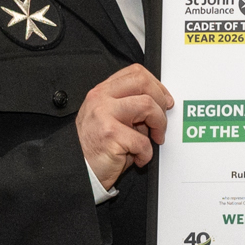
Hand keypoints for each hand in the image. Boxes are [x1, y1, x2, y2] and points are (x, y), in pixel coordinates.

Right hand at [79, 64, 172, 189]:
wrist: (80, 171)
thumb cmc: (96, 148)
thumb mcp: (110, 118)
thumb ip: (130, 106)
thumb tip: (160, 104)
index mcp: (102, 92)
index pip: (135, 73)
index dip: (156, 85)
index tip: (164, 100)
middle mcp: (101, 99)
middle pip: (143, 83)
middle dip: (161, 102)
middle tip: (161, 121)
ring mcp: (104, 114)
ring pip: (148, 106)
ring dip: (159, 125)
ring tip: (155, 139)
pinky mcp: (110, 134)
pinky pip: (143, 140)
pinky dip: (147, 153)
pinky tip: (139, 157)